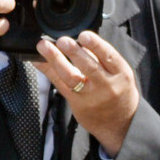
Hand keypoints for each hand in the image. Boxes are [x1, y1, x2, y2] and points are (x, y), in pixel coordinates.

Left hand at [34, 31, 139, 156]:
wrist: (120, 124)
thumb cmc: (119, 92)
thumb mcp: (120, 74)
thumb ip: (102, 59)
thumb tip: (79, 41)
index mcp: (121, 74)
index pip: (109, 57)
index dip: (96, 45)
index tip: (83, 35)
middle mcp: (107, 85)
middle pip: (89, 68)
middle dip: (74, 52)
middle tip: (62, 40)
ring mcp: (90, 96)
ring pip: (71, 77)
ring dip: (56, 60)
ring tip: (44, 47)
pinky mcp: (76, 103)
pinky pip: (60, 85)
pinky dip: (48, 71)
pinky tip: (38, 61)